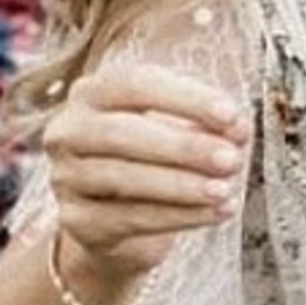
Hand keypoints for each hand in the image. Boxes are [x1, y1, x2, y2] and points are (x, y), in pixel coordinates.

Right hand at [42, 60, 250, 287]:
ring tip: (226, 190)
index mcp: (94, 92)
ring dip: (183, 185)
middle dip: (184, 146)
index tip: (232, 116)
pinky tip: (215, 212)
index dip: (186, 99)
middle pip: (123, 133)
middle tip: (232, 159)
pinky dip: (180, 215)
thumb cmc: (154, 155)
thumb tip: (238, 129)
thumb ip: (209, 123)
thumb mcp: (180, 128)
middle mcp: (69, 130)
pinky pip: (131, 218)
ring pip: (124, 179)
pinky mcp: (77, 220)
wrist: (117, 216)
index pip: (136, 84)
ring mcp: (66, 177)